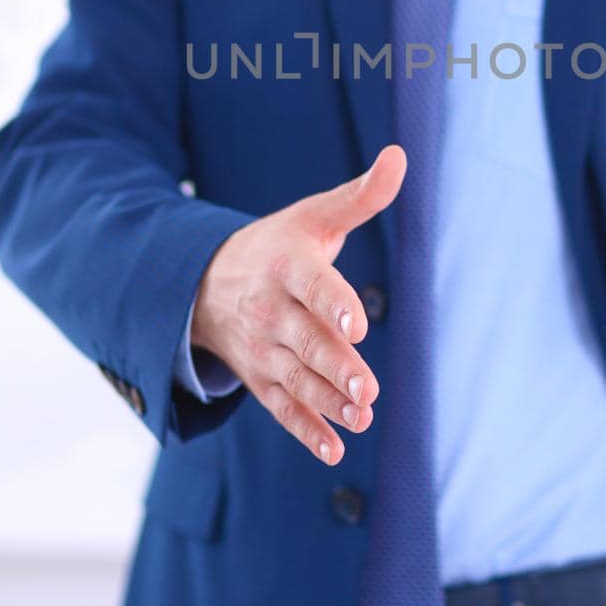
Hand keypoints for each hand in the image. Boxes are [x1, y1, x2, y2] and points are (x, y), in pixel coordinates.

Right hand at [191, 144, 405, 463]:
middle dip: (336, 366)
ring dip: (327, 401)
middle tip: (368, 390)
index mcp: (287, 265)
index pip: (312, 285)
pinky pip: (281, 407)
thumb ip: (360, 195)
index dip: (333, 303)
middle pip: (305, 341)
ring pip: (296, 378)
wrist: (206, 282)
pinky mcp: (261, 378)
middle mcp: (271, 309)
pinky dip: (305, 430)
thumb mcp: (314, 216)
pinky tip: (333, 449)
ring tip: (362, 417)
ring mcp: (263, 348)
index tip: (357, 323)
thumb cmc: (278, 244)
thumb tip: (399, 156)